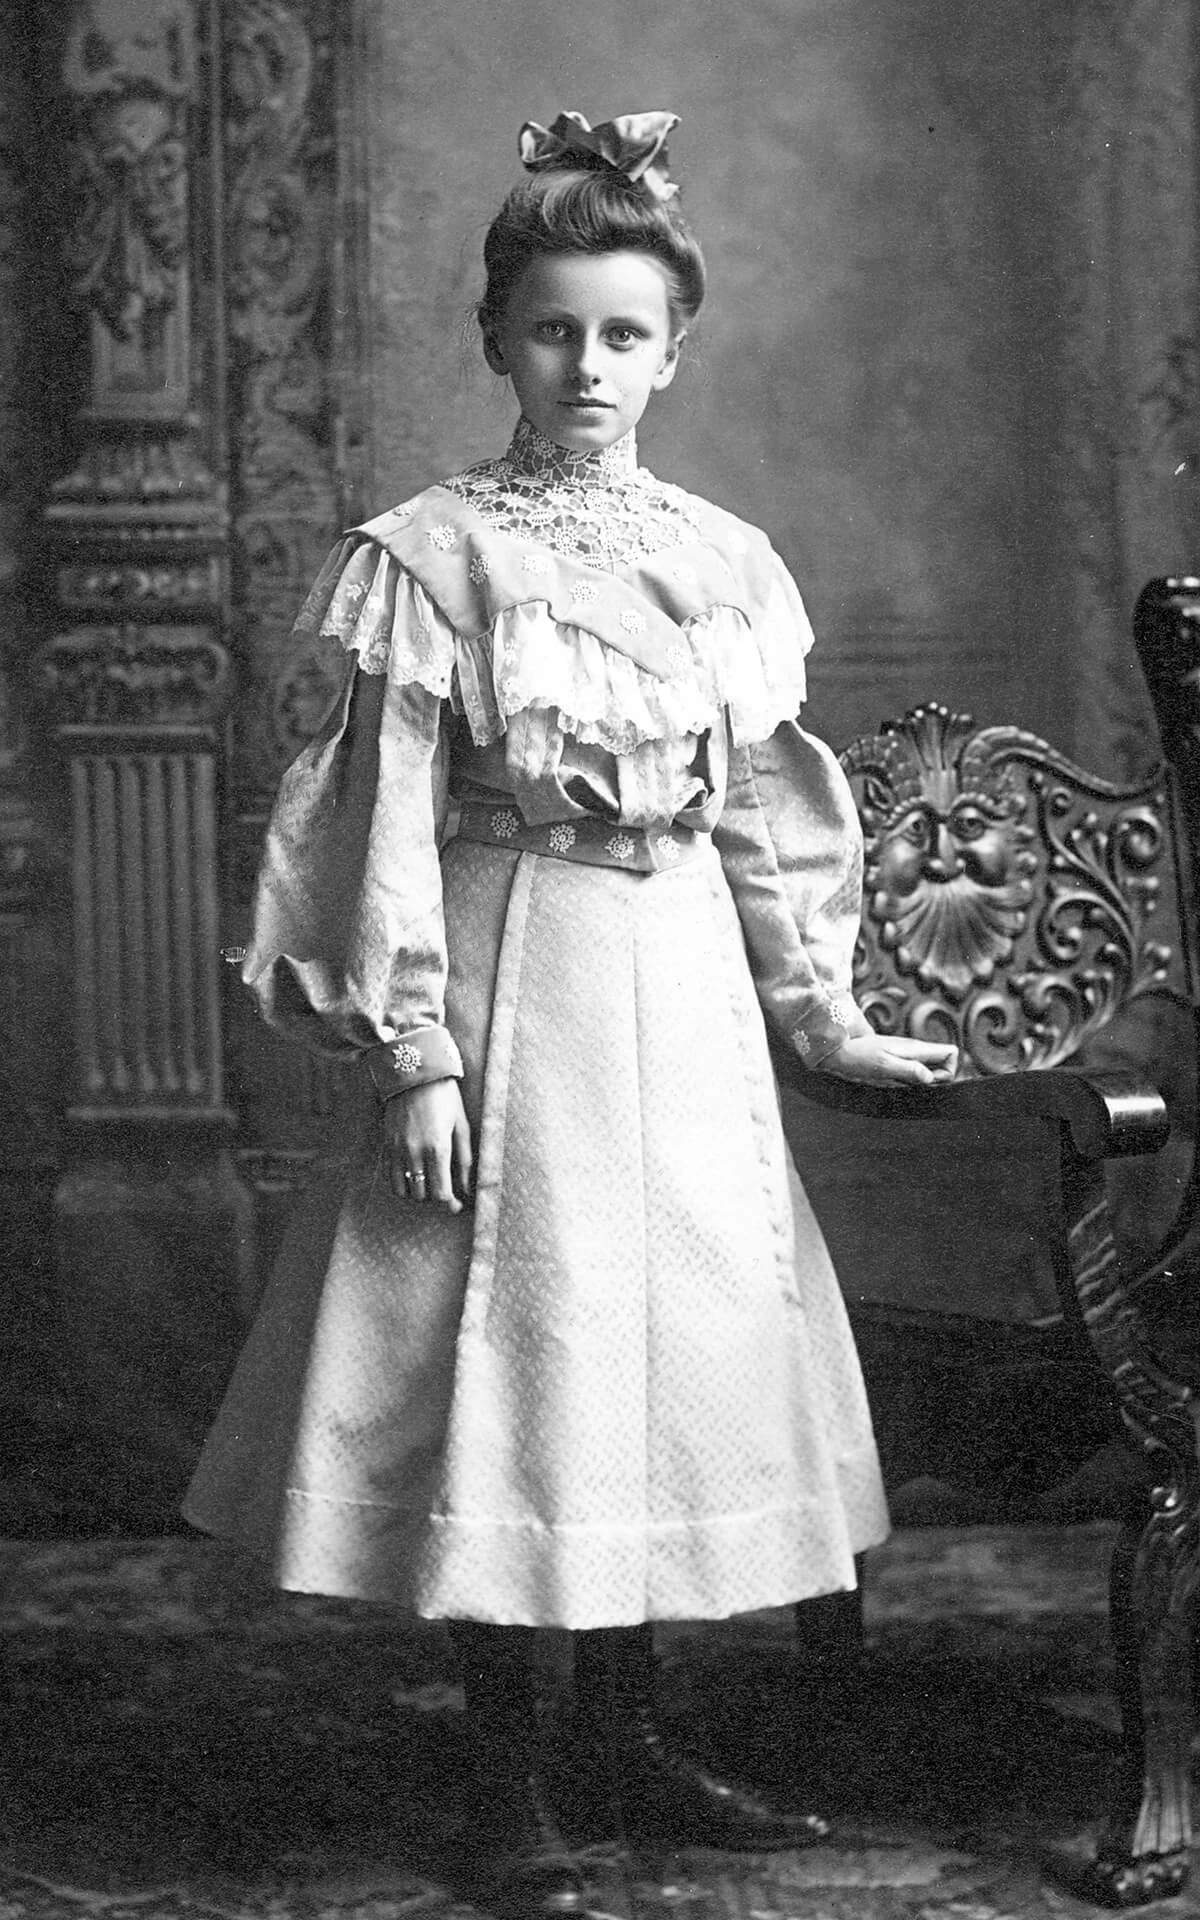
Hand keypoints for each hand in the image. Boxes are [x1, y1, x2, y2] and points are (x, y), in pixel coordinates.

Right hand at [383, 1079, 473, 1211]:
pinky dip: (402, 1181)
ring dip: (417, 1191)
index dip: (451, 1205)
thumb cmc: (445, 1098)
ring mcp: (397, 1149)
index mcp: (438, 1147)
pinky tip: (414, 1173)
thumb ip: (465, 1160)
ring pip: (403, 1190)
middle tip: (445, 1189)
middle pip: (422, 1195)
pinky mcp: (386, 1144)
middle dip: (435, 1197)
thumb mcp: (461, 1126)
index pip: (441, 1193)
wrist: (415, 1074)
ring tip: (429, 1182)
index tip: (457, 1206)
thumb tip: (467, 1189)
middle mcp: (414, 1152)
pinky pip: (391, 1176)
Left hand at [818, 1032, 958, 1087]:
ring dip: (923, 1082)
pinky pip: (915, 1072)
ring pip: (930, 1069)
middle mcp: (914, 1051)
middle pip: (943, 1063)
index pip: (950, 1052)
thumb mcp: (883, 1066)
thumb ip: (908, 1070)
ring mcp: (907, 1056)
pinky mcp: (898, 1061)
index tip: (931, 1081)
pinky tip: (896, 1085)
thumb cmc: (858, 1057)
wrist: (839, 1051)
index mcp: (915, 1049)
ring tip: (902, 1085)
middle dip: (937, 1079)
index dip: (949, 1070)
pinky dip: (912, 1082)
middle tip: (913, 1085)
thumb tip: (930, 1077)